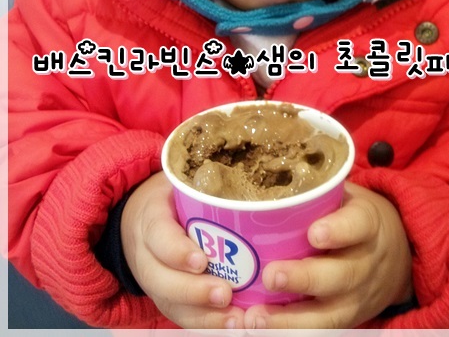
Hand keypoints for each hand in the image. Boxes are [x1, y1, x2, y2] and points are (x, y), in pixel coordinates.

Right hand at [121, 171, 244, 329]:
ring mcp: (153, 279)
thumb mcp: (181, 181)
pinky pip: (179, 316)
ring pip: (169, 304)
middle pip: (160, 279)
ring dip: (202, 316)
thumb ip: (208, 182)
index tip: (201, 261)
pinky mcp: (164, 297)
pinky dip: (205, 324)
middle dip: (192, 291)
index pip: (158, 235)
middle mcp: (146, 253)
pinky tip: (232, 327)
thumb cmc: (173, 195)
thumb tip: (254, 179)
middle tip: (225, 294)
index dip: (177, 251)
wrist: (140, 218)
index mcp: (151, 217)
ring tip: (235, 321)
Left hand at [244, 181, 412, 329]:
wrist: (399, 253)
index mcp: (367, 223)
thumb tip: (263, 167)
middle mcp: (366, 262)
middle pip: (342, 275)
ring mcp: (358, 296)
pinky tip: (259, 329)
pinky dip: (291, 331)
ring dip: (291, 319)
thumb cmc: (354, 215)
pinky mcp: (347, 319)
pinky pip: (321, 331)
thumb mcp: (346, 195)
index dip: (338, 231)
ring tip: (256, 318)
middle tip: (272, 275)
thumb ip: (315, 188)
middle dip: (305, 278)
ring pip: (330, 314)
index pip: (358, 225)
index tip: (315, 233)